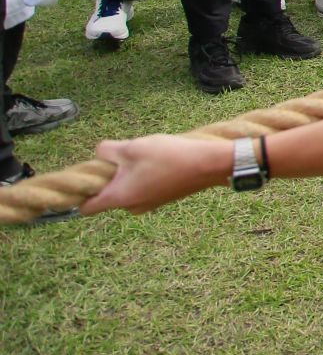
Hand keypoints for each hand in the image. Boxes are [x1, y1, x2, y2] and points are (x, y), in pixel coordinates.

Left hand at [79, 135, 226, 214]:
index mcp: (119, 198)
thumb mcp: (132, 146)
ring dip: (130, 174)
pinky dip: (146, 175)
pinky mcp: (163, 198)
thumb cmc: (169, 157)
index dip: (80, 193)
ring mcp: (149, 204)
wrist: (209, 164)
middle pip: (108, 194)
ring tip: (148, 155)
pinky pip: (144, 188)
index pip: (85, 208)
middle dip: (112, 175)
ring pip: (127, 189)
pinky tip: (161, 160)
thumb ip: (106, 150)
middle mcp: (132, 207)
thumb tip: (100, 154)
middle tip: (125, 155)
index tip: (87, 176)